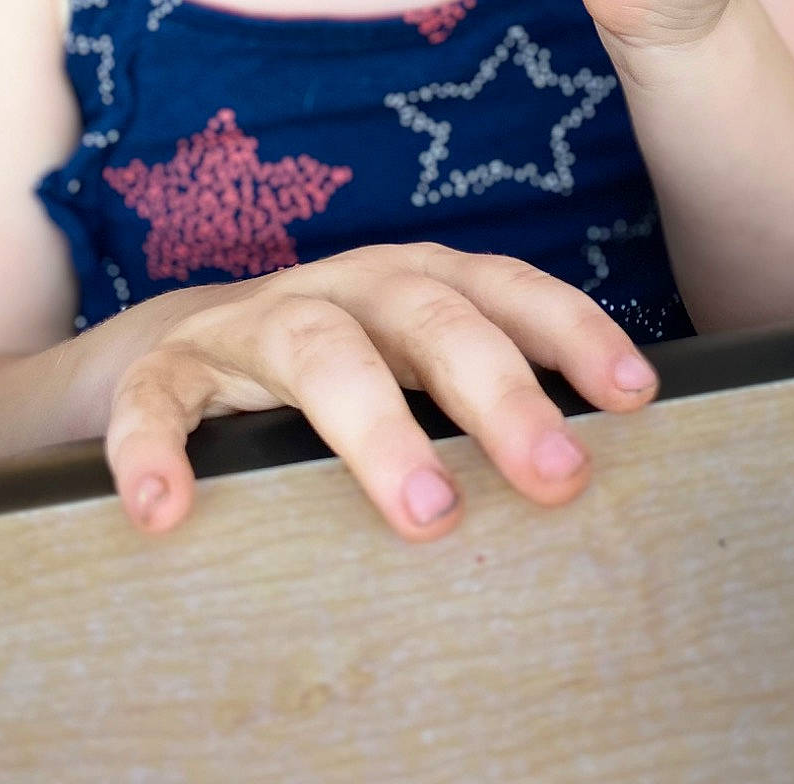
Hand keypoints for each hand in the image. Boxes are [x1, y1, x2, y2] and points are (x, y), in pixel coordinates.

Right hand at [104, 242, 658, 539]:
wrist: (181, 348)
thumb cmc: (339, 369)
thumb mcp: (414, 365)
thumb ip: (488, 396)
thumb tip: (600, 466)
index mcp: (414, 281)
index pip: (505, 290)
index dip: (572, 332)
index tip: (634, 393)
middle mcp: (341, 287)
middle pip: (426, 317)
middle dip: (499, 391)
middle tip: (557, 472)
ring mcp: (251, 323)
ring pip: (317, 350)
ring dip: (377, 427)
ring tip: (428, 513)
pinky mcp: (167, 369)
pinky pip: (160, 402)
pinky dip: (160, 450)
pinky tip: (171, 511)